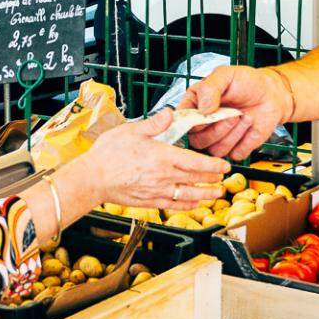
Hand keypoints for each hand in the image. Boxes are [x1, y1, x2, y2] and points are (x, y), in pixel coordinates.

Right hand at [63, 109, 229, 209]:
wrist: (93, 178)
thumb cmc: (109, 154)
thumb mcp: (131, 130)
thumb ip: (155, 123)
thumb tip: (170, 114)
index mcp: (163, 156)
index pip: (196, 162)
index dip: (213, 165)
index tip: (225, 165)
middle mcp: (164, 176)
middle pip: (196, 179)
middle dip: (213, 179)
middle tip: (224, 177)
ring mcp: (158, 191)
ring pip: (189, 195)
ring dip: (206, 194)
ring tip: (216, 193)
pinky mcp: (150, 202)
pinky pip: (174, 205)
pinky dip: (188, 205)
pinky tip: (194, 203)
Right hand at [180, 66, 292, 161]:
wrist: (271, 94)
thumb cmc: (247, 82)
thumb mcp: (226, 75)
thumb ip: (210, 88)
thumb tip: (203, 108)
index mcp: (195, 106)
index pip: (182, 123)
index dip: (192, 123)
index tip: (207, 115)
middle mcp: (203, 126)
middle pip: (198, 141)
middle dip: (217, 129)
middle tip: (233, 114)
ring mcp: (218, 139)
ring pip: (216, 150)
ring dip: (234, 133)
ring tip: (245, 116)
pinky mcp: (235, 149)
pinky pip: (235, 154)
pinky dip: (246, 140)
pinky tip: (251, 125)